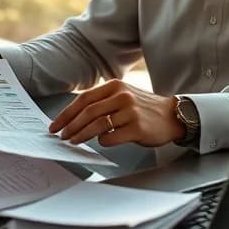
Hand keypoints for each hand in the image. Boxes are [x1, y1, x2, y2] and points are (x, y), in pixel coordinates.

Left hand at [49, 79, 183, 146]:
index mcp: (115, 86)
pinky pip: (111, 137)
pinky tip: (101, 142)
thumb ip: (102, 102)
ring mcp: (130, 112)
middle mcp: (122, 96)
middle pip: (88, 112)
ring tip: (73, 141)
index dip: (67, 113)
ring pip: (97, 125)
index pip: (84, 99)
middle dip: (71, 126)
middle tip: (61, 136)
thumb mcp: (122, 96)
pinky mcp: (137, 128)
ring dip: (81, 135)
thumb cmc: (143, 109)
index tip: (56, 125)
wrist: (172, 116)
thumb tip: (74, 117)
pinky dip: (102, 141)